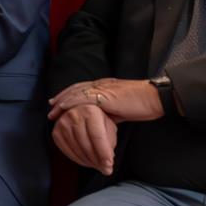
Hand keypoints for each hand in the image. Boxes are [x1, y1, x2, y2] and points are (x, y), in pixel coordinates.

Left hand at [49, 78, 163, 123]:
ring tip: (53, 111)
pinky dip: (71, 102)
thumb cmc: (143, 104)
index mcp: (106, 86)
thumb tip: (102, 120)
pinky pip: (83, 97)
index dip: (70, 94)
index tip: (60, 101)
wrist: (155, 99)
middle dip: (62, 97)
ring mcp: (102, 88)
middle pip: (75, 89)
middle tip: (51, 105)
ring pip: (76, 93)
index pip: (82, 88)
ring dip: (63, 101)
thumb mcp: (122, 108)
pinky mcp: (105, 95)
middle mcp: (101, 84)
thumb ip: (110, 112)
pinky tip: (63, 107)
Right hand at [51, 105, 118, 173]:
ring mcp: (62, 124)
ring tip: (98, 166)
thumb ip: (110, 141)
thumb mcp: (108, 124)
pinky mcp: (56, 132)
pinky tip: (86, 161)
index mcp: (90, 111)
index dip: (104, 153)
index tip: (109, 165)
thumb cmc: (97, 117)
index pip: (97, 137)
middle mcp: (73, 115)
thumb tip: (107, 161)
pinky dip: (77, 159)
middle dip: (97, 161)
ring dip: (89, 162)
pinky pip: (66, 151)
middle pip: (86, 145)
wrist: (79, 109)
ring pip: (77, 150)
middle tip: (106, 169)